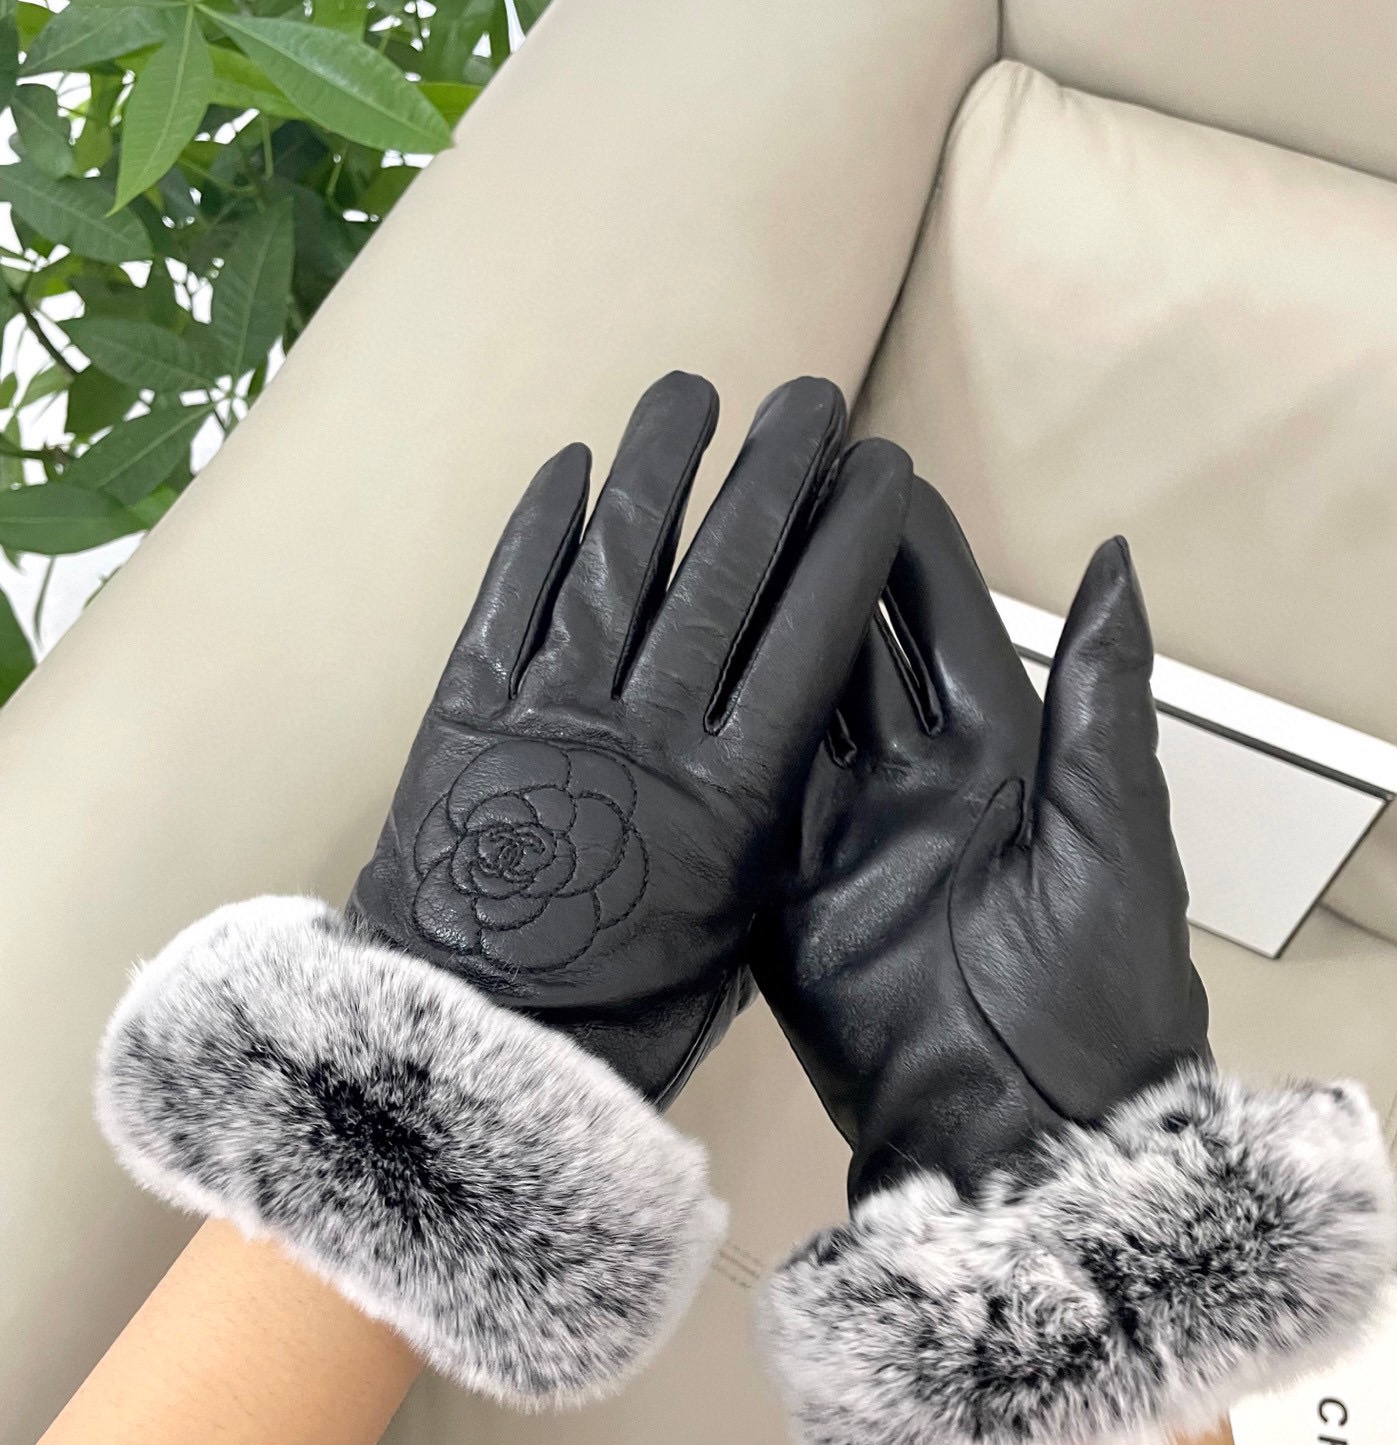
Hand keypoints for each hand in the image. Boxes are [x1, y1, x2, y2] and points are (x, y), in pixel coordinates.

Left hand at [95, 374, 908, 1411]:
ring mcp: (552, 714)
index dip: (846, 547)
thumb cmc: (625, 1014)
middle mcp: (647, 734)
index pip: (807, 641)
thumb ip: (769, 823)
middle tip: (810, 401)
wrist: (480, 1052)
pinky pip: (508, 603)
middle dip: (772, 482)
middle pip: (722, 581)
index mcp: (730, 795)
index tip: (880, 474)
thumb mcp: (735, 929)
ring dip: (658, 472)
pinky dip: (538, 533)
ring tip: (695, 392)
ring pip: (616, 568)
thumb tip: (796, 741)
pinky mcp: (467, 714)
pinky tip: (570, 465)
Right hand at [755, 480, 1396, 1444]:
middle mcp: (916, 790)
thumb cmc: (1097, 986)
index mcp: (1004, 762)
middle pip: (853, 658)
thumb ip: (1101, 699)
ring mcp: (845, 846)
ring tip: (698, 558)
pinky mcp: (784, 905)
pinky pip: (745, 816)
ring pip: (788, 722)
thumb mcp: (1111, 832)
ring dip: (750, 646)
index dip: (902, 549)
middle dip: (811, 573)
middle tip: (758, 487)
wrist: (1027, 1136)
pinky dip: (710, 756)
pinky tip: (664, 688)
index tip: (859, 466)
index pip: (939, 628)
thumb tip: (1117, 559)